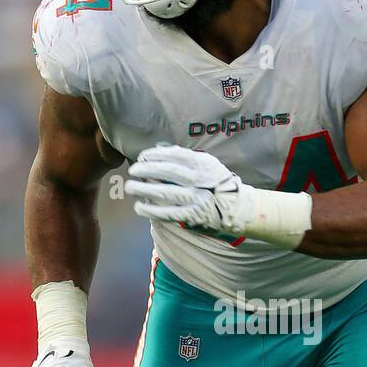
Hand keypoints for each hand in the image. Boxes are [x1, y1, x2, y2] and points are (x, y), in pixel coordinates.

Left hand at [124, 145, 254, 235]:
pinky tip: (139, 207)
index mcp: (203, 164)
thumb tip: (160, 150)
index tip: (142, 157)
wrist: (236, 208)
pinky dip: (151, 210)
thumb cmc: (217, 183)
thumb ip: (187, 158)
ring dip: (144, 189)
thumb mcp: (208, 164)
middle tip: (132, 171)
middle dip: (146, 170)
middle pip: (167, 172)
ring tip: (130, 187)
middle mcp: (200, 181)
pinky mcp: (192, 216)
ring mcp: (196, 199)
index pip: (175, 155)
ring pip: (164, 193)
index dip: (155, 155)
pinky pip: (167, 213)